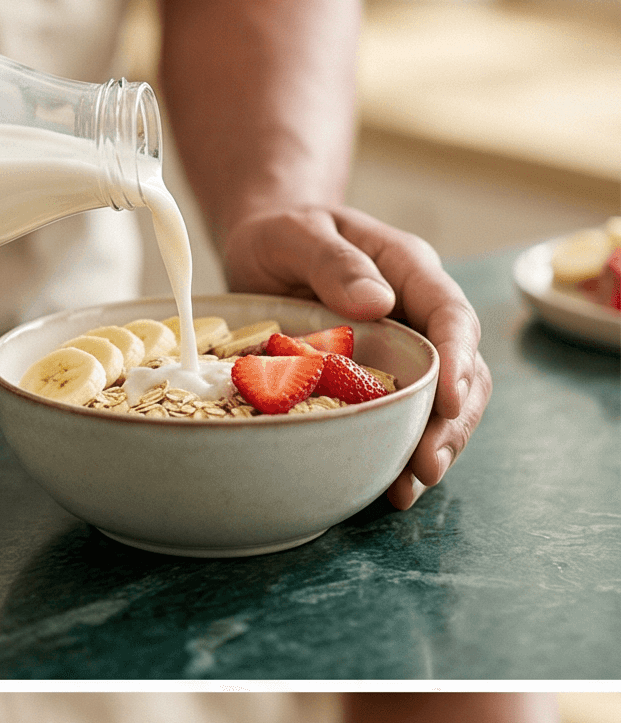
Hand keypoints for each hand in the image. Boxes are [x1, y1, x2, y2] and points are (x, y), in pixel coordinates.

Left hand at [223, 206, 488, 509]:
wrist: (262, 247)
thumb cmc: (283, 233)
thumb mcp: (298, 234)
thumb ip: (335, 262)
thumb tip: (377, 302)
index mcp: (409, 271)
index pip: (450, 316)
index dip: (458, 360)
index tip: (449, 401)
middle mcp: (416, 314)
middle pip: (459, 371)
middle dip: (451, 421)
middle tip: (427, 465)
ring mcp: (399, 351)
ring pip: (436, 404)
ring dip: (431, 447)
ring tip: (408, 489)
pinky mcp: (373, 380)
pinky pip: (396, 418)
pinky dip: (395, 452)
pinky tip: (385, 489)